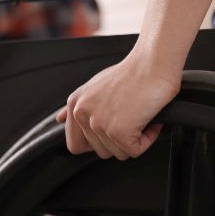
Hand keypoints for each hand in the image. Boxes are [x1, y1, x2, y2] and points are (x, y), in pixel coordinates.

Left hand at [57, 48, 180, 159]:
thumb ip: (77, 105)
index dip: (98, 140)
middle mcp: (83, 113)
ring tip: (140, 111)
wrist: (154, 62)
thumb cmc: (133, 72)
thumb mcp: (97, 85)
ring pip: (119, 153)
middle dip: (120, 138)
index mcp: (76, 103)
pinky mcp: (119, 131)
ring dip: (135, 137)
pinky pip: (136, 151)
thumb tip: (60, 119)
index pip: (76, 145)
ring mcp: (99, 123)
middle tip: (131, 113)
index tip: (114, 124)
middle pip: (101, 152)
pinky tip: (149, 116)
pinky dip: (148, 137)